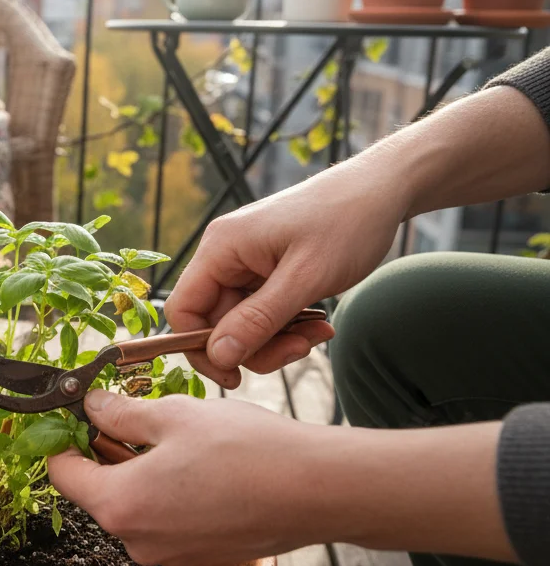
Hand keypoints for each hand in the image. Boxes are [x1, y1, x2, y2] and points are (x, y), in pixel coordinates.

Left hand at [48, 390, 513, 565]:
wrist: (320, 490)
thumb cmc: (247, 449)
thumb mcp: (173, 416)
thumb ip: (120, 414)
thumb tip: (89, 406)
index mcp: (119, 505)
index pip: (62, 474)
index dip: (63, 440)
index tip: (74, 415)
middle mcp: (137, 541)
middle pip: (98, 493)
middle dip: (106, 455)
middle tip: (128, 415)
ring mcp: (170, 555)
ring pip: (136, 507)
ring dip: (142, 473)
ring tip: (175, 437)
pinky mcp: (200, 557)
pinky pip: (168, 522)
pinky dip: (172, 494)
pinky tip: (202, 466)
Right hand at [166, 162, 402, 388]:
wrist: (381, 190)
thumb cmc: (346, 222)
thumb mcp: (304, 278)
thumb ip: (258, 320)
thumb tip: (218, 356)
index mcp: (221, 248)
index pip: (183, 309)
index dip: (201, 348)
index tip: (235, 375)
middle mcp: (225, 254)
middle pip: (215, 322)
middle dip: (255, 345)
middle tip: (299, 350)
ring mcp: (245, 262)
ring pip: (242, 322)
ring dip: (277, 339)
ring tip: (317, 333)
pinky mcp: (266, 270)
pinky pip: (262, 311)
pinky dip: (287, 325)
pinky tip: (317, 323)